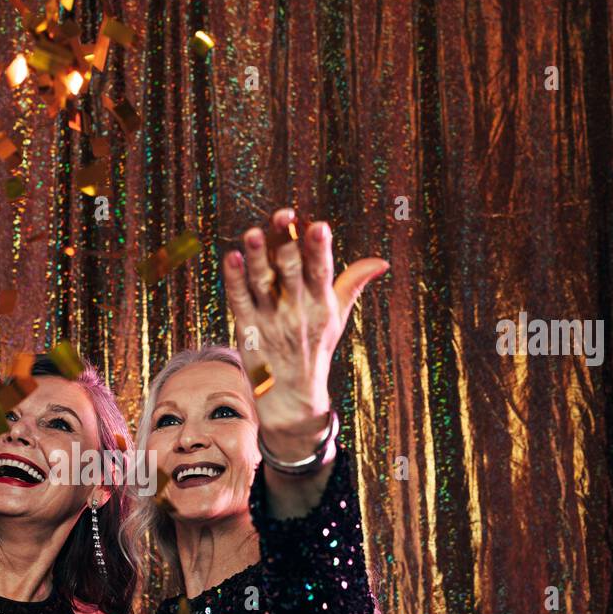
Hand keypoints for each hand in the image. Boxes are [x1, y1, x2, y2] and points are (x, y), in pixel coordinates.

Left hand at [224, 208, 387, 444]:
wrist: (289, 398)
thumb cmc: (314, 349)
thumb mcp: (336, 318)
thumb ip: (353, 284)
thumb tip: (381, 262)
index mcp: (321, 305)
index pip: (321, 272)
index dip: (319, 249)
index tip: (319, 225)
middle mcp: (296, 311)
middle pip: (292, 273)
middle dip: (288, 244)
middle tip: (284, 216)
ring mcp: (270, 320)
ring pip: (262, 284)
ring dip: (258, 258)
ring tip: (253, 233)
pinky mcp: (246, 328)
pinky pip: (239, 300)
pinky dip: (234, 280)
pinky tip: (231, 258)